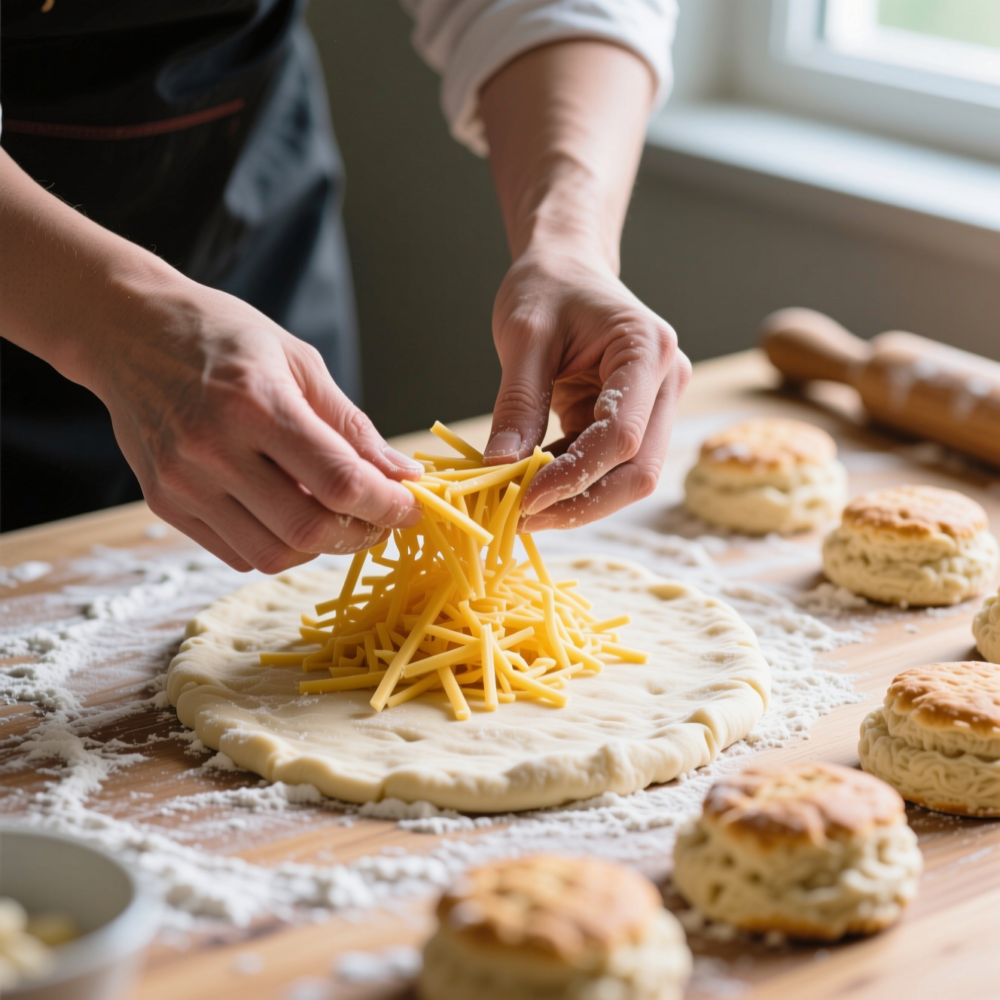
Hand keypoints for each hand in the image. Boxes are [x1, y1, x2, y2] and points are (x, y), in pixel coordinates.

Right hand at [90, 280, 422, 571]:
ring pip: (273, 554)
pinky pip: (237, 553)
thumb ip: (351, 426)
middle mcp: (212, 449)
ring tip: (336, 516)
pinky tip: (289, 513)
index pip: (339, 481)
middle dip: (361, 533)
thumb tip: (402, 475)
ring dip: (320, 547)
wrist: (128, 331)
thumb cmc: (224, 337)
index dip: (387, 504)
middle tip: (380, 517)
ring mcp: (182, 483)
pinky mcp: (163, 504)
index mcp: (256, 404)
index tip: (411, 506)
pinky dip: (278, 546)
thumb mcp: (299, 361)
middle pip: (308, 529)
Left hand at [484, 244, 689, 530]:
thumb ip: (517, 402)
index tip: (524, 498)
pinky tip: (532, 484)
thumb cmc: (546, 288)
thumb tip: (501, 467)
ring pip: (629, 478)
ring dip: (577, 501)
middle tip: (524, 518)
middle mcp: (666, 382)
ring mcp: (656, 405)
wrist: (565, 268)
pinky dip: (571, 484)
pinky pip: (608, 467)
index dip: (574, 476)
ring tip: (521, 507)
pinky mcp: (635, 420)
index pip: (622, 435)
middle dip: (582, 503)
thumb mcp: (523, 336)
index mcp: (647, 351)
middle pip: (639, 470)